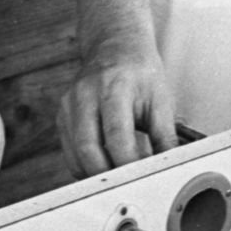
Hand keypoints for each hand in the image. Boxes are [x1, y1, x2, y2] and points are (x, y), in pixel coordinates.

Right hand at [56, 35, 176, 175]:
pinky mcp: (62, 115)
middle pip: (88, 149)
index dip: (127, 163)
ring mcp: (69, 105)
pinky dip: (87, 166)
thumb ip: (165, 136)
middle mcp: (86, 94)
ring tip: (120, 177)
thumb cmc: (140, 71)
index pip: (116, 135)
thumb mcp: (160, 98)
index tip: (141, 178)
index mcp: (114, 86)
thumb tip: (168, 168)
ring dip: (97, 174)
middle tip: (129, 186)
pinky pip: (70, 152)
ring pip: (75, 155)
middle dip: (108, 175)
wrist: (115, 45)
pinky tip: (105, 164)